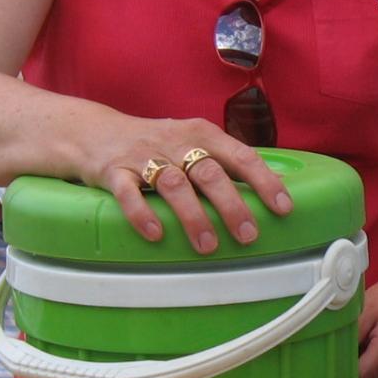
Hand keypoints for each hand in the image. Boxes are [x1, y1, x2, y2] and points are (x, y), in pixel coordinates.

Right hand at [89, 121, 291, 251]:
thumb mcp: (192, 142)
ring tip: (208, 246)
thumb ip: (224, 164)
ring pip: (173, 184)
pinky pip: (128, 192)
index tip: (283, 208)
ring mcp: (144, 156)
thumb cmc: (157, 144)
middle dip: (232, 205)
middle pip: (209, 172)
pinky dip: (142, 213)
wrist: (94, 131)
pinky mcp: (114, 171)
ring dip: (193, 216)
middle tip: (248, 235)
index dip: (264, 181)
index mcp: (202, 133)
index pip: (241, 155)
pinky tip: (157, 234)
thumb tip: (271, 192)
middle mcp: (176, 142)